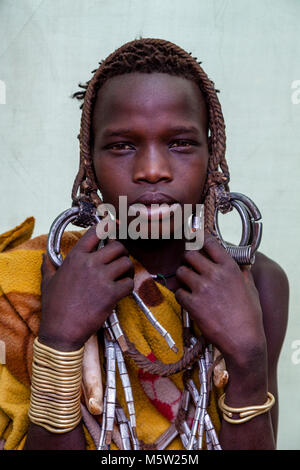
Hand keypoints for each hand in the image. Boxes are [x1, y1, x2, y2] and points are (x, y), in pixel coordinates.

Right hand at [38, 225, 133, 350]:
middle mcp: (90, 264)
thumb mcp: (48, 281)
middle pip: (118, 247)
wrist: (61, 330)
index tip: (115, 225)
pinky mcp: (111, 294)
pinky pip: (129, 283)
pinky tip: (123, 290)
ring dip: (128, 269)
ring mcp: (102, 278)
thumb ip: (48, 265)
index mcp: (75, 258)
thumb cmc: (54, 306)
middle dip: (122, 252)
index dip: (108, 227)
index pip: (95, 233)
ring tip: (123, 276)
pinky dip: (129, 285)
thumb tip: (44, 256)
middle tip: (120, 260)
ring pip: (126, 263)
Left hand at [175, 234, 266, 366]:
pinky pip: (178, 292)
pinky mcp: (192, 304)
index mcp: (230, 268)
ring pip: (181, 272)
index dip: (201, 242)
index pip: (210, 243)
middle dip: (188, 260)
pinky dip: (181, 296)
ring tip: (189, 285)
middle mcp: (215, 274)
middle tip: (190, 267)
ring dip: (182, 277)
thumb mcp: (251, 289)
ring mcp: (202, 288)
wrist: (243, 340)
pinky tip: (189, 300)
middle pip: (190, 254)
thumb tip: (241, 265)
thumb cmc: (250, 316)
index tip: (197, 245)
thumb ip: (243, 273)